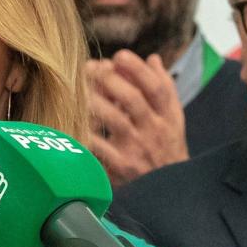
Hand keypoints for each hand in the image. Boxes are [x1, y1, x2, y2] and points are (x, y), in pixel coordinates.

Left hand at [84, 51, 188, 185]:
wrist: (170, 190)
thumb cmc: (166, 148)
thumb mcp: (173, 119)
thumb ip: (164, 88)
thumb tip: (152, 58)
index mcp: (168, 116)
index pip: (157, 87)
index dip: (137, 69)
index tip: (119, 55)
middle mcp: (154, 131)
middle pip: (133, 99)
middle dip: (109, 80)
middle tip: (88, 68)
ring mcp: (137, 149)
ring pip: (115, 120)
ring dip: (94, 101)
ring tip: (77, 89)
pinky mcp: (120, 168)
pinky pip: (100, 148)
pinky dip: (86, 134)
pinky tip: (73, 121)